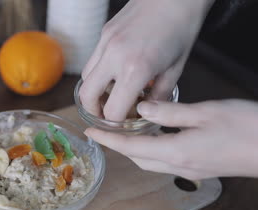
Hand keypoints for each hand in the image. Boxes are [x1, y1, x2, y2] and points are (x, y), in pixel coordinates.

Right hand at [79, 0, 214, 120]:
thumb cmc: (182, 28)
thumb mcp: (176, 68)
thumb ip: (159, 95)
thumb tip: (147, 112)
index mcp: (135, 70)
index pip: (113, 111)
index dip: (117, 124)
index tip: (124, 124)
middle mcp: (114, 57)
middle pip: (87, 96)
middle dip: (94, 111)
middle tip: (106, 116)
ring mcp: (105, 44)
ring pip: (85, 78)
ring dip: (94, 92)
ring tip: (110, 96)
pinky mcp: (104, 34)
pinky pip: (93, 61)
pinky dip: (98, 73)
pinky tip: (114, 74)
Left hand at [84, 99, 257, 179]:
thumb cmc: (246, 128)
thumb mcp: (205, 112)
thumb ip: (170, 112)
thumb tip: (141, 111)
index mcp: (176, 151)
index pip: (130, 148)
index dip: (107, 140)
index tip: (90, 132)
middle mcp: (180, 166)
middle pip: (138, 159)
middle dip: (118, 146)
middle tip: (104, 131)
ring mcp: (192, 170)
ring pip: (151, 162)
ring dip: (134, 150)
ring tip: (124, 132)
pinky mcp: (202, 169)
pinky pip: (167, 162)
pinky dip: (153, 151)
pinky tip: (156, 137)